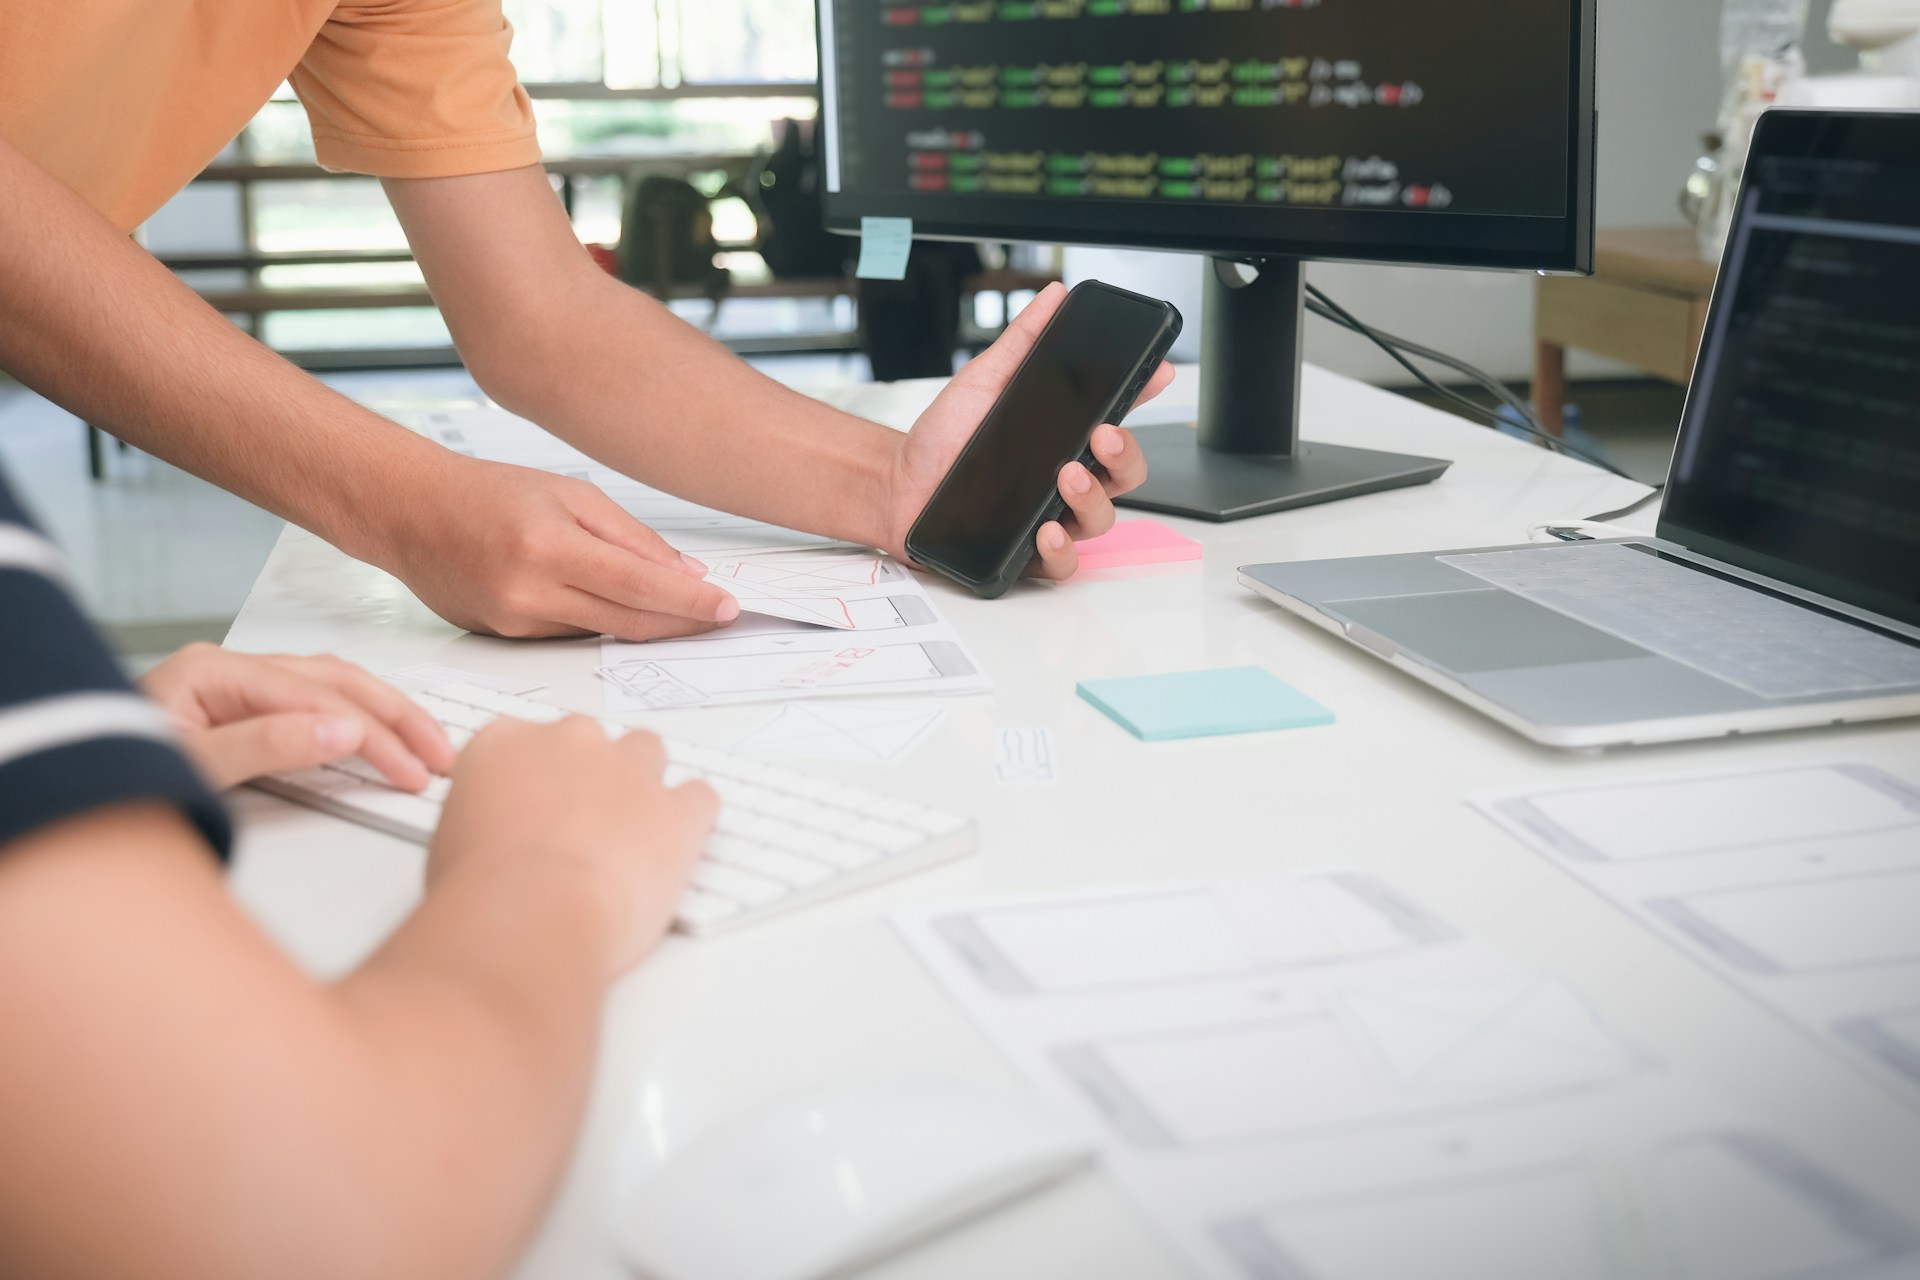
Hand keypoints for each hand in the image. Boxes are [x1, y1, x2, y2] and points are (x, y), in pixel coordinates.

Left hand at [140, 644, 454, 789]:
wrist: (66, 779)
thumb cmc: (116, 773)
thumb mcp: (192, 767)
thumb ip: (267, 746)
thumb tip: (343, 730)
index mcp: (214, 671)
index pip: (315, 695)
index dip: (372, 732)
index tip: (411, 769)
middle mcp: (229, 667)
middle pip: (335, 677)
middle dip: (396, 715)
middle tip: (440, 756)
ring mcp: (236, 683)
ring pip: (331, 682)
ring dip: (385, 712)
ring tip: (428, 745)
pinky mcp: (242, 705)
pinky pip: (314, 698)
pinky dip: (356, 714)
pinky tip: (382, 732)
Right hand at [382, 455, 741, 640]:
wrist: (409, 513)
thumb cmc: (486, 492)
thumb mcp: (569, 494)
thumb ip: (630, 537)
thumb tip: (686, 573)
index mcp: (548, 545)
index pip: (640, 584)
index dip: (690, 602)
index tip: (726, 607)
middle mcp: (529, 591)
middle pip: (628, 620)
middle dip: (682, 621)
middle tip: (720, 617)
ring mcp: (515, 621)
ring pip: (604, 633)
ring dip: (649, 625)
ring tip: (685, 614)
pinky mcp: (506, 638)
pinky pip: (573, 635)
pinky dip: (603, 622)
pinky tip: (618, 607)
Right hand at [427, 717, 717, 972]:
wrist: (530, 914)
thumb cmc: (481, 890)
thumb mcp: (450, 843)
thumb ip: (480, 819)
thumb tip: (491, 838)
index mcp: (506, 742)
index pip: (522, 741)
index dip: (530, 779)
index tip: (530, 809)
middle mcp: (570, 742)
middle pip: (587, 741)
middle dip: (586, 776)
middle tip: (576, 827)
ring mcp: (629, 771)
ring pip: (647, 751)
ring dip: (641, 783)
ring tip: (631, 832)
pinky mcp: (676, 811)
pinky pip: (699, 797)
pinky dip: (692, 817)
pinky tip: (677, 845)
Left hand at [881, 281, 1173, 579]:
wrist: (896, 484)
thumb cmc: (944, 438)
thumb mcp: (984, 382)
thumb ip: (1022, 342)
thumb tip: (1054, 298)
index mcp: (1062, 437)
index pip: (1117, 417)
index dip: (1143, 396)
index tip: (1155, 373)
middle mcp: (1064, 480)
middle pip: (1123, 475)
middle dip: (1126, 455)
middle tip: (1103, 435)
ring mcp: (1050, 517)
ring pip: (1101, 519)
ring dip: (1094, 498)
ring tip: (1067, 476)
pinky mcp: (1025, 553)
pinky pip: (1063, 563)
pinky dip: (1062, 550)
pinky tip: (1047, 530)